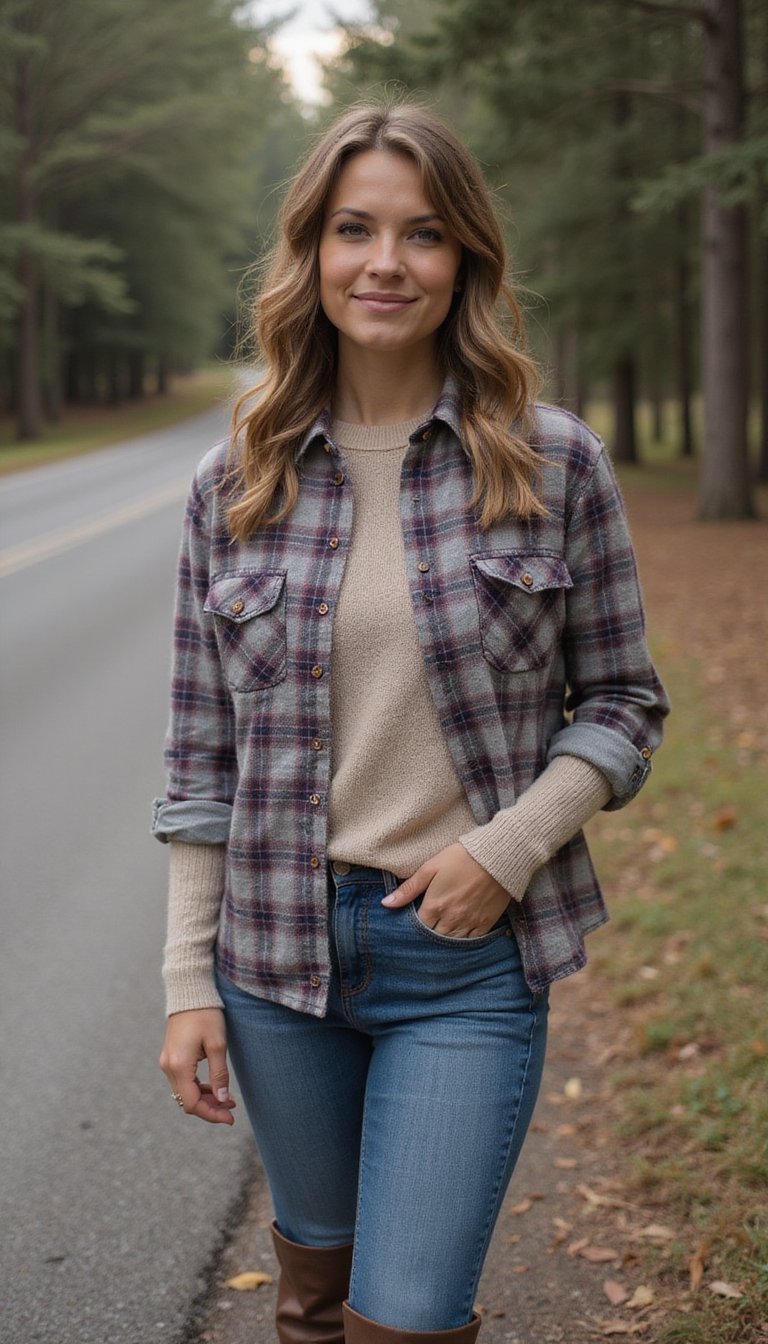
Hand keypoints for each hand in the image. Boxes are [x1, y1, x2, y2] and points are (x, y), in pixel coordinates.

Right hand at [159, 1008, 236, 1124]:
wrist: (189, 993)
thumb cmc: (206, 1015)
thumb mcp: (218, 1045)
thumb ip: (219, 1074)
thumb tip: (222, 1101)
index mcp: (179, 1066)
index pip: (192, 1103)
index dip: (211, 1114)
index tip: (230, 1118)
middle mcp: (168, 1067)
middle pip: (187, 1101)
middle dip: (210, 1108)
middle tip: (232, 1109)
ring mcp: (167, 1062)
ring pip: (185, 1092)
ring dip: (205, 1099)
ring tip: (227, 1100)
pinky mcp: (171, 1057)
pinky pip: (183, 1081)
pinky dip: (198, 1088)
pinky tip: (215, 1087)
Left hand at [381, 843, 509, 937]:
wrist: (496, 856)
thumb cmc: (461, 858)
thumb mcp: (430, 868)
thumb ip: (408, 889)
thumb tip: (385, 904)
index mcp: (435, 906)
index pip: (419, 927)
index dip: (415, 926)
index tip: (416, 920)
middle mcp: (451, 919)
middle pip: (434, 937)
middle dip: (429, 934)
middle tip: (428, 928)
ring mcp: (469, 923)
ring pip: (452, 942)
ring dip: (445, 938)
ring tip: (442, 931)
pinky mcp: (485, 923)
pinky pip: (471, 941)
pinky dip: (464, 941)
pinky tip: (460, 934)